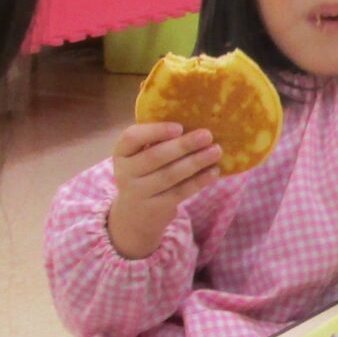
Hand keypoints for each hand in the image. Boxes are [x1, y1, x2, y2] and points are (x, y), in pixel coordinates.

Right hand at [106, 121, 221, 258]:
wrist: (134, 216)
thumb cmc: (144, 174)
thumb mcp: (140, 156)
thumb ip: (157, 140)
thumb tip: (194, 120)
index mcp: (121, 152)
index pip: (132, 138)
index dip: (155, 131)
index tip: (179, 127)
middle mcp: (125, 172)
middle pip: (155, 157)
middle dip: (183, 145)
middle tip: (207, 135)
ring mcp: (139, 193)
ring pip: (170, 175)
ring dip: (196, 162)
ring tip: (216, 151)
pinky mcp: (155, 208)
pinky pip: (180, 192)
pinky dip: (199, 181)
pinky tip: (214, 171)